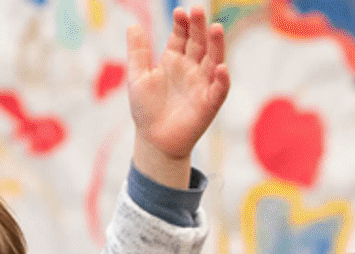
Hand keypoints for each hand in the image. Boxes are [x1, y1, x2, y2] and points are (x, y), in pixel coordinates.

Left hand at [128, 6, 230, 188]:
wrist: (154, 139)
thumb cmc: (146, 108)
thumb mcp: (137, 76)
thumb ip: (138, 52)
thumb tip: (133, 25)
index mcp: (174, 60)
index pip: (181, 36)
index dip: (181, 24)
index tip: (179, 12)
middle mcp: (191, 69)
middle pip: (199, 44)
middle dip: (199, 28)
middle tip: (197, 10)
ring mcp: (202, 85)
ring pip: (213, 61)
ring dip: (216, 46)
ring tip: (216, 28)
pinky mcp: (209, 104)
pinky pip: (218, 90)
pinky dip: (222, 80)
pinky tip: (221, 68)